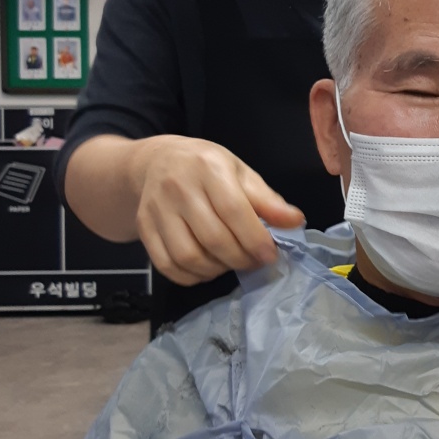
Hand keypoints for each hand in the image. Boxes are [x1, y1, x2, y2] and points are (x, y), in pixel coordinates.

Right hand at [130, 136, 304, 285]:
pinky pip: (167, 265)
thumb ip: (267, 199)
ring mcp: (156, 209)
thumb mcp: (240, 173)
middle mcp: (178, 187)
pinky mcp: (144, 228)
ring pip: (188, 256)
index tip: (270, 254)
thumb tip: (295, 221)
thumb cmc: (206, 168)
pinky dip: (191, 276)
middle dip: (240, 258)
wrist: (158, 162)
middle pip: (212, 238)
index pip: (233, 210)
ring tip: (231, 262)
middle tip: (253, 260)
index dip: (255, 239)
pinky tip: (207, 268)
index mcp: (208, 168)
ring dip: (216, 269)